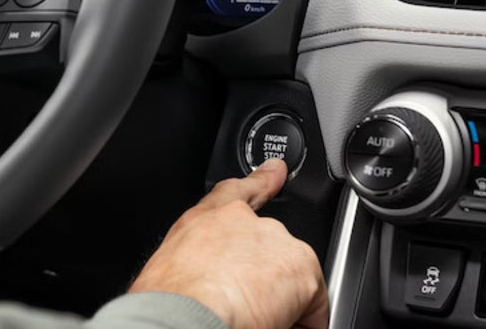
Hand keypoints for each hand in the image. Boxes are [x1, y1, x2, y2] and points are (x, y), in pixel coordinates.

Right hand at [129, 157, 327, 328]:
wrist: (185, 313)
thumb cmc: (170, 298)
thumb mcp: (169, 270)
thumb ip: (195, 263)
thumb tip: (202, 288)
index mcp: (207, 220)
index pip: (237, 192)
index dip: (260, 182)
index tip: (276, 171)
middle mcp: (245, 223)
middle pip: (272, 247)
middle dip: (268, 279)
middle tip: (251, 309)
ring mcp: (276, 241)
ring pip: (294, 277)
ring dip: (286, 302)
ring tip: (260, 322)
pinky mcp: (301, 266)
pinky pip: (315, 303)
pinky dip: (306, 323)